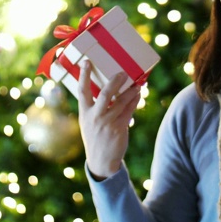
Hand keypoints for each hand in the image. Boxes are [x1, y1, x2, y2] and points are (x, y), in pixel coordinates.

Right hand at [78, 60, 140, 180]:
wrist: (101, 160)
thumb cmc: (95, 136)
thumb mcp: (88, 122)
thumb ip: (94, 107)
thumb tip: (108, 89)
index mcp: (84, 113)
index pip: (82, 91)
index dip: (84, 75)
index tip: (87, 62)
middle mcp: (95, 116)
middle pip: (105, 94)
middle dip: (115, 82)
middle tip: (123, 73)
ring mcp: (107, 123)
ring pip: (121, 102)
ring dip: (130, 91)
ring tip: (138, 84)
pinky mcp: (119, 128)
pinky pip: (129, 111)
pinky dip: (134, 101)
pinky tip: (138, 95)